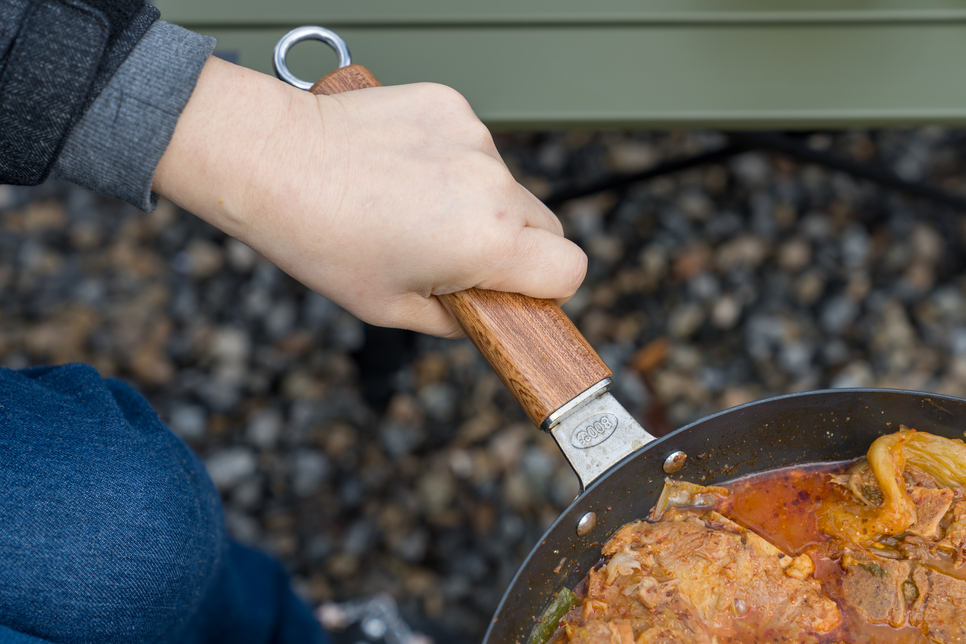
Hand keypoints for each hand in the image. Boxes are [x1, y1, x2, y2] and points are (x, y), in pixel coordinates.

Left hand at [153, 57, 585, 336]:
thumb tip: (487, 315)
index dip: (548, 288)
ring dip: (478, 201)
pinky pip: (474, 147)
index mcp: (487, 241)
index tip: (518, 290)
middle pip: (546, 225)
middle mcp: (493, 183)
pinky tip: (405, 171)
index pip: (570, 269)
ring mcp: (474, 137)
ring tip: (413, 207)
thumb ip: (458, 320)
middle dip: (514, 247)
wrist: (272, 160)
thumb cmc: (320, 238)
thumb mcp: (391, 308)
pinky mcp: (452, 105)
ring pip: (506, 185)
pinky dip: (452, 163)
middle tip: (457, 255)